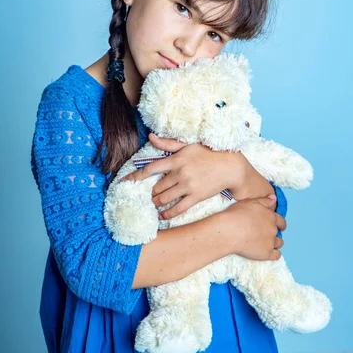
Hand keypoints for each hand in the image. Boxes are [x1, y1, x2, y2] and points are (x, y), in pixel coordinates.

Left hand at [119, 132, 245, 219]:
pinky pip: (177, 208)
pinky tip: (162, 215)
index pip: (150, 168)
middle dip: (149, 193)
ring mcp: (188, 186)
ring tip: (153, 204)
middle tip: (147, 196)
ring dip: (156, 203)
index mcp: (176, 159)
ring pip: (164, 198)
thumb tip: (151, 136)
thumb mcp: (188, 145)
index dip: (134, 177)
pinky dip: (167, 213)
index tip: (123, 182)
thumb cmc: (208, 154)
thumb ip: (168, 143)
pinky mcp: (196, 197)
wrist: (230, 166)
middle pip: (156, 187)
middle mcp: (180, 173)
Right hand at [221, 196, 286, 260]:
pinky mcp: (266, 253)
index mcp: (270, 216)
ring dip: (274, 244)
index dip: (280, 224)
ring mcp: (270, 242)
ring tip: (265, 244)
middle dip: (275, 234)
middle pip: (279, 233)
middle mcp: (273, 229)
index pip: (281, 221)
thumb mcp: (250, 202)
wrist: (229, 231)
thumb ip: (264, 201)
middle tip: (267, 235)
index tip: (278, 226)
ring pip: (279, 244)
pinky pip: (276, 256)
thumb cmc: (237, 214)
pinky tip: (269, 253)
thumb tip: (274, 198)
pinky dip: (274, 254)